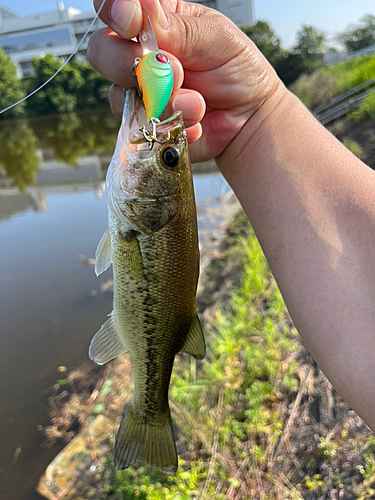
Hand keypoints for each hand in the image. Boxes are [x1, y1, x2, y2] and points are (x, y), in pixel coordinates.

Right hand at [88, 0, 282, 161]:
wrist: (247, 118)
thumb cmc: (235, 69)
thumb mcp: (216, 39)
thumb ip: (180, 29)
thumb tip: (141, 9)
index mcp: (155, 21)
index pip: (115, 7)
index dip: (113, 11)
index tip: (131, 21)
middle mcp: (138, 54)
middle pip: (102, 51)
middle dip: (133, 62)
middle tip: (177, 71)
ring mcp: (138, 91)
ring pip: (119, 93)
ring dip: (164, 99)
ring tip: (197, 102)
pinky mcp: (144, 124)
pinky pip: (140, 127)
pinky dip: (171, 125)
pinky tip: (195, 122)